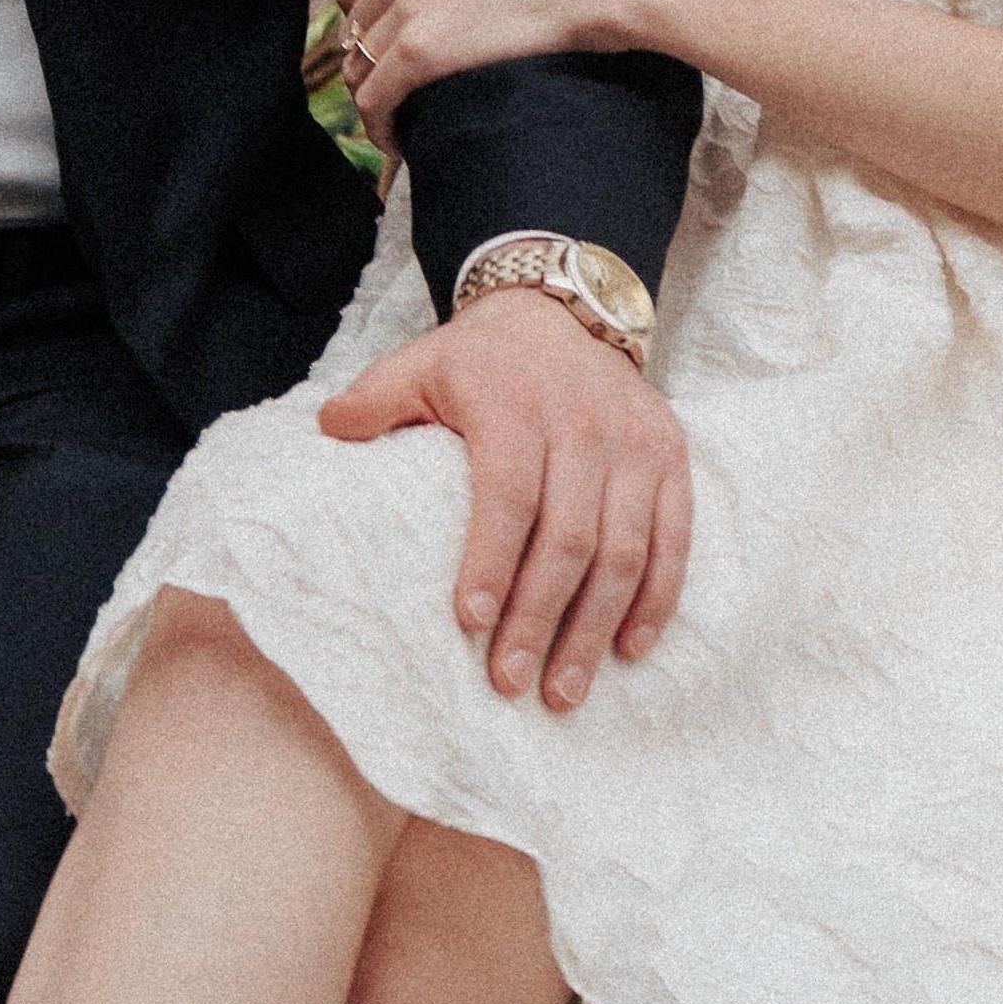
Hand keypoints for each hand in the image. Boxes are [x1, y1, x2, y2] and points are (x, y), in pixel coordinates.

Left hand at [319, 284, 691, 710]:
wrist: (564, 312)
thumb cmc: (480, 360)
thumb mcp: (419, 364)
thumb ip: (374, 399)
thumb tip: (328, 431)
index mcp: (516, 404)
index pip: (509, 492)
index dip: (492, 560)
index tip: (471, 623)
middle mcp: (585, 423)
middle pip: (569, 538)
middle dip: (539, 618)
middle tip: (511, 682)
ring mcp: (636, 443)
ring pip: (624, 551)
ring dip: (595, 628)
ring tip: (563, 691)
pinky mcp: (671, 458)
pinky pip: (673, 539)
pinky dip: (655, 598)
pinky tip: (628, 648)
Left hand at [327, 0, 687, 151]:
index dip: (370, 16)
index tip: (388, 43)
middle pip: (355, 25)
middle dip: (370, 58)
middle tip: (397, 89)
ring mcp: (410, 7)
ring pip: (360, 67)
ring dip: (375, 96)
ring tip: (400, 123)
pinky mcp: (424, 53)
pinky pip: (377, 99)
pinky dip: (381, 125)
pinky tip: (400, 143)